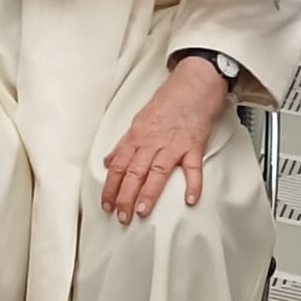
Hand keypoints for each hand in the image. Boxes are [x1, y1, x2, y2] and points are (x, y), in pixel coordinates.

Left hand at [101, 59, 227, 223]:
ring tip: (142, 211)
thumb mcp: (139, 120)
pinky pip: (193, 168)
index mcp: (137, 136)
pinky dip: (192, 184)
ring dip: (148, 193)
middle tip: (121, 216)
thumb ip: (124, 143)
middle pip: (134, 172)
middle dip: (125, 196)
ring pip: (157, 171)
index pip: (118, 166)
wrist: (193, 84)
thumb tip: (109, 161)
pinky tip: (189, 199)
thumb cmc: (168, 102)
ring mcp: (174, 144)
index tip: (106, 204)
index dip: (111, 187)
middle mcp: (152, 142)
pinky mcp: (194, 145)